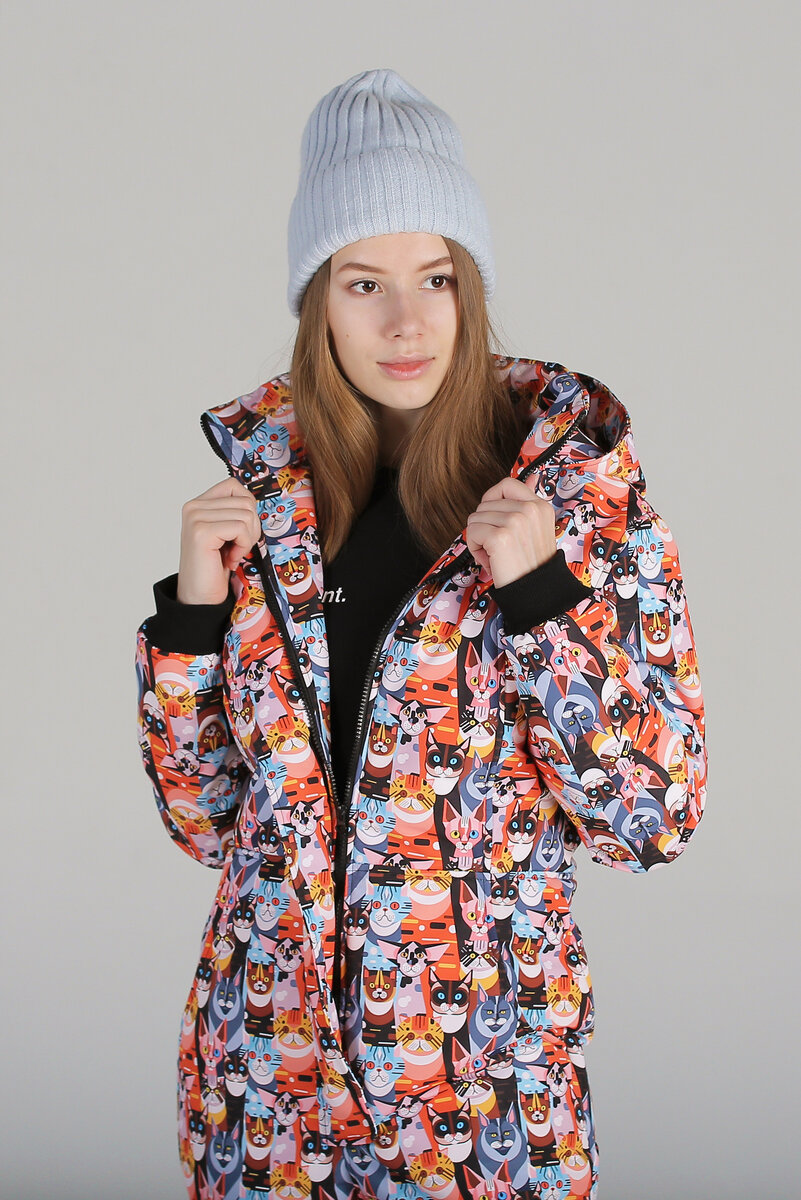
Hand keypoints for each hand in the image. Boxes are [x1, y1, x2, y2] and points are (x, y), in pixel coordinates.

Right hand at [176, 478, 260, 604]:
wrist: (200, 598)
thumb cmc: (214, 567)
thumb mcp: (226, 533)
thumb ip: (234, 512)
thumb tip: (253, 500)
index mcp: (199, 504)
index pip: (235, 487)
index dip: (247, 510)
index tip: (238, 533)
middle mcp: (194, 507)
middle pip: (245, 501)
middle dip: (251, 528)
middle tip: (237, 548)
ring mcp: (195, 518)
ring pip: (247, 514)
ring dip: (247, 539)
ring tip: (232, 554)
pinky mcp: (201, 532)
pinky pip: (241, 528)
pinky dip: (242, 546)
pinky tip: (230, 559)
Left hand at [465, 476, 556, 587]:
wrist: (534, 592)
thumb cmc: (530, 564)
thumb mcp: (536, 528)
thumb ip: (528, 504)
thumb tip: (531, 478)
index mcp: (540, 506)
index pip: (506, 484)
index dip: (492, 500)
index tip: (495, 519)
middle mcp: (530, 510)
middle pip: (485, 504)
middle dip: (486, 526)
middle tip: (501, 546)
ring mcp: (516, 521)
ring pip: (475, 518)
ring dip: (480, 539)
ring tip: (497, 554)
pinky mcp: (500, 537)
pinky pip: (472, 532)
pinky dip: (475, 549)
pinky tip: (491, 560)